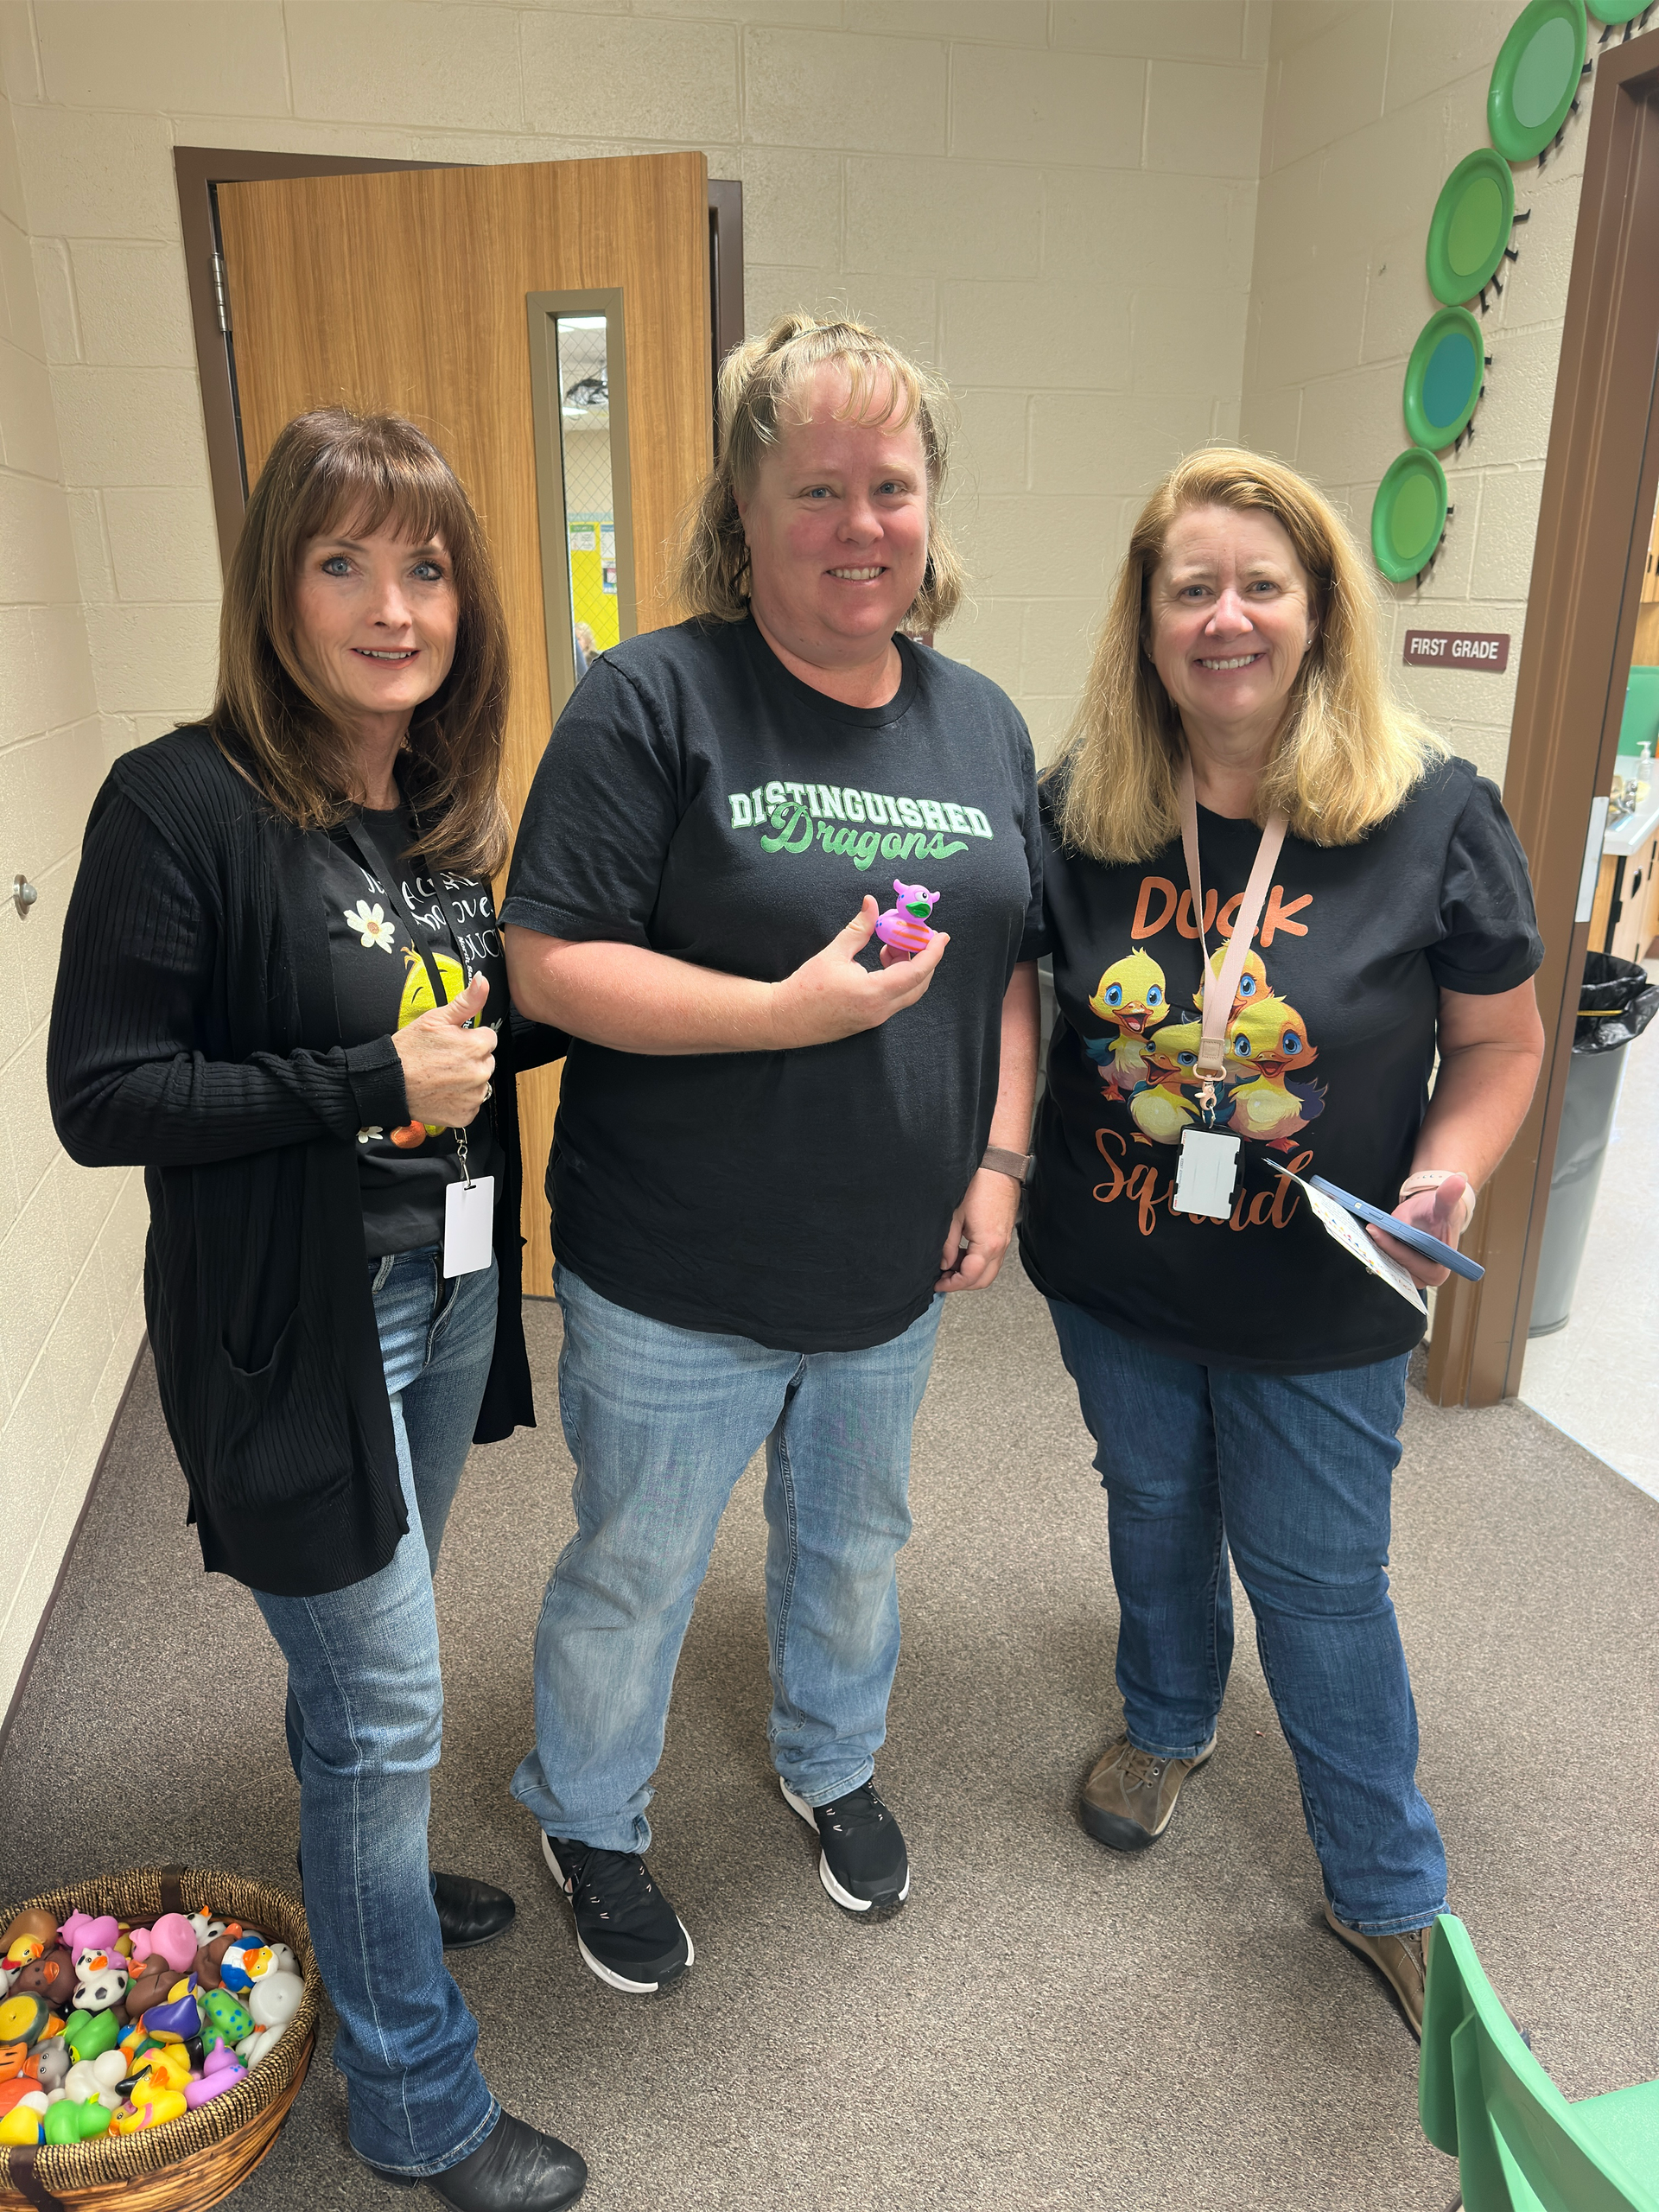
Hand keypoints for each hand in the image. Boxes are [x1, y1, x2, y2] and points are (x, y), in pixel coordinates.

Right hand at [391, 972, 494, 1125]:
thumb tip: (483, 982)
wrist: (388, 1083)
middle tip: (445, 1060)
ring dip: (467, 1080)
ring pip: (480, 1083)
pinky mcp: (465, 1115)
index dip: (470, 1038)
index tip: (454, 1043)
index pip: (488, 1038)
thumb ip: (466, 1002)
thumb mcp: (436, 1019)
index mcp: (476, 1047)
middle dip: (470, 1059)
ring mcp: (473, 1096)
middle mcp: (480, 1073)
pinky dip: (459, 1100)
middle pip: (486, 1061)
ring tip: (442, 1076)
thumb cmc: (408, 1051)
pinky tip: (442, 1091)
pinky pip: (471, 1104)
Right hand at [769, 898, 947, 1049]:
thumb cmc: (806, 987)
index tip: (941, 936)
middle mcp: (880, 1009)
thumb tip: (871, 902)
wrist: (786, 1018)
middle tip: (918, 937)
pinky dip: (897, 980)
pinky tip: (882, 963)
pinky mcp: (870, 1020)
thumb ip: (859, 928)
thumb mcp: (834, 953)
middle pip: (918, 985)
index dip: (933, 953)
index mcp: (874, 992)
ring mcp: (876, 1018)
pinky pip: (895, 999)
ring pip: (908, 993)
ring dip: (908, 969)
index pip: (917, 972)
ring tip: (890, 947)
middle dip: (924, 959)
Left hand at [935, 1166, 1019, 1293]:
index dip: (952, 1284)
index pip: (970, 1277)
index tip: (938, 1283)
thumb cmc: (979, 1185)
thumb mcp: (954, 1216)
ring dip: (970, 1273)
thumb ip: (948, 1245)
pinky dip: (977, 1262)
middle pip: (982, 1280)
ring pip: (989, 1271)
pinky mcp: (1003, 1235)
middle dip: (962, 1284)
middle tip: (944, 1279)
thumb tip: (943, 1263)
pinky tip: (962, 1252)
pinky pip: (992, 1258)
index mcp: (987, 1244)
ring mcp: (1004, 1242)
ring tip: (950, 1264)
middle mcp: (999, 1246)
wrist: (999, 1167)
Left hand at [1365, 1173, 1469, 1288]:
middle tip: (1363, 1230)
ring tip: (1360, 1232)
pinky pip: (1383, 1262)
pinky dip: (1374, 1250)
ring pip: (1386, 1266)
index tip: (1376, 1230)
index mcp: (1439, 1269)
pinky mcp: (1397, 1269)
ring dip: (1373, 1250)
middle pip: (1396, 1266)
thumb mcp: (1443, 1203)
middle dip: (1380, 1248)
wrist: (1432, 1212)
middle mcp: (1424, 1278)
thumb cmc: (1439, 1212)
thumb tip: (1458, 1181)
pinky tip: (1364, 1235)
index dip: (1393, 1246)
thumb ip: (1448, 1196)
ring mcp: (1409, 1275)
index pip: (1411, 1261)